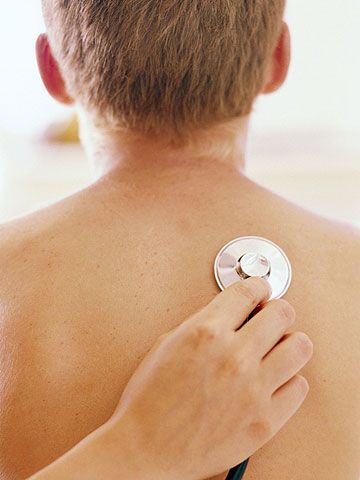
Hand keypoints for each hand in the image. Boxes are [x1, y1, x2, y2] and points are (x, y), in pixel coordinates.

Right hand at [107, 277, 312, 479]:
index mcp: (205, 332)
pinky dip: (290, 380)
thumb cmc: (149, 400)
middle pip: (281, 313)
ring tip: (278, 347)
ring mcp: (253, 389)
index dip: (258, 286)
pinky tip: (275, 380)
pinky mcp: (265, 420)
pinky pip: (299, 387)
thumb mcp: (166, 345)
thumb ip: (203, 325)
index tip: (261, 290)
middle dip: (276, 310)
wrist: (145, 450)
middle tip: (272, 316)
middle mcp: (233, 356)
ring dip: (289, 342)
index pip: (248, 292)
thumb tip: (230, 316)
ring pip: (299, 347)